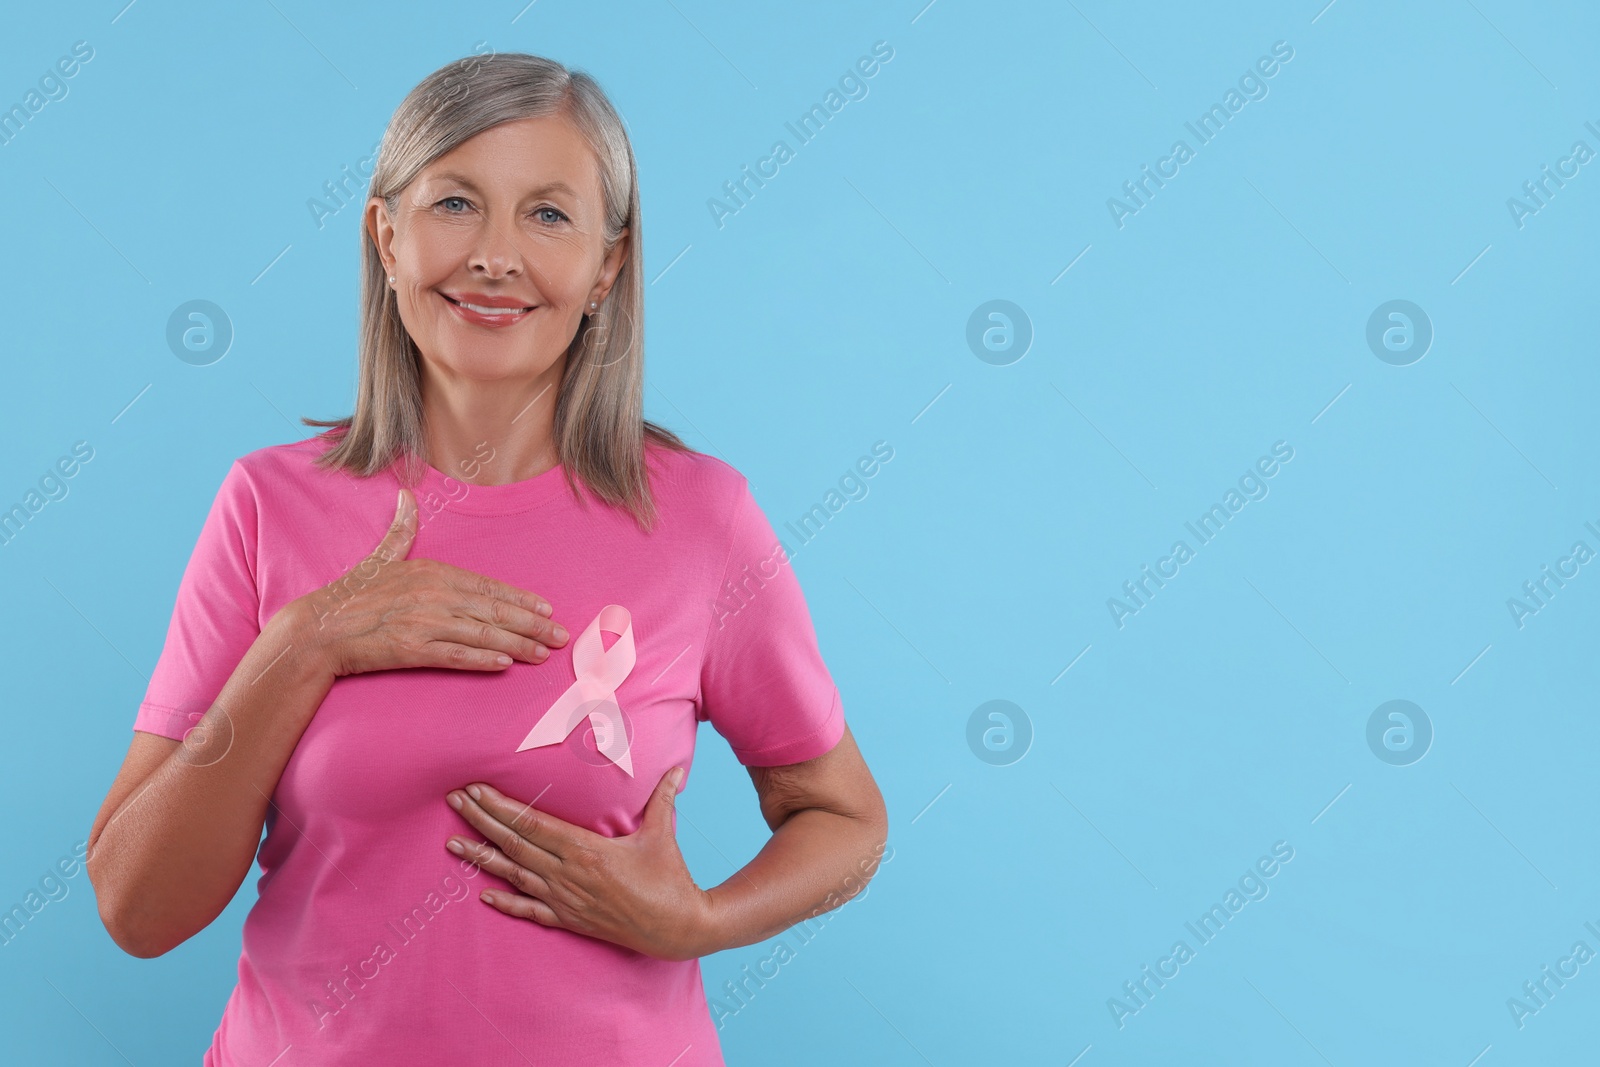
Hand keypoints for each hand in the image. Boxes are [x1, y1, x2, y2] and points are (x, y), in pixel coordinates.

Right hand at [296, 487, 567, 676]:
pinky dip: (481, 659)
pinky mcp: (411, 649)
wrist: (318, 629)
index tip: (545, 609)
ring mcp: (423, 623)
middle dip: (531, 624)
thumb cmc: (351, 594)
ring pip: (481, 634)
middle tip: (560, 636)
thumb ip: (402, 529)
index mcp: (431, 572)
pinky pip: (455, 655)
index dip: (520, 599)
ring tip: (542, 654)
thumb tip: (407, 496)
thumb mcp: (380, 556)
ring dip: (516, 644)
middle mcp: (433, 595)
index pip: (487, 587)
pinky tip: (505, 663)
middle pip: (493, 611)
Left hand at [444, 768, 715, 961]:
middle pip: (513, 844)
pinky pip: (530, 911)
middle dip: (480, 820)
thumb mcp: (662, 833)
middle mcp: (568, 874)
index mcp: (586, 849)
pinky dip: (505, 902)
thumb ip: (663, 797)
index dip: (501, 805)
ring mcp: (565, 900)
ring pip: (514, 875)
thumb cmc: (670, 878)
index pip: (532, 823)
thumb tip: (677, 769)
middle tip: (453, 800)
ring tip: (452, 843)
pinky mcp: (570, 920)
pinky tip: (483, 895)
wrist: (676, 928)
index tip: (477, 789)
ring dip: (481, 858)